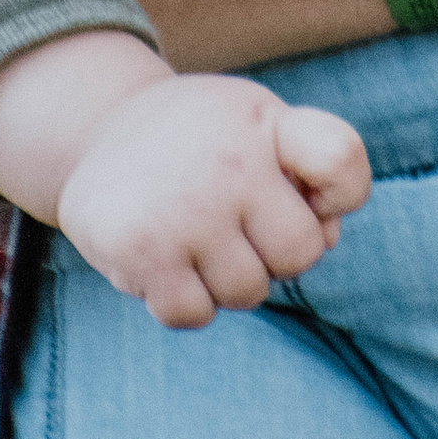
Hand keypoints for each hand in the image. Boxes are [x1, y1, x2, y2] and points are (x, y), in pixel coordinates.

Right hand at [57, 74, 368, 329]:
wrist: (96, 130)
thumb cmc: (200, 140)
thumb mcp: (258, 127)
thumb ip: (309, 177)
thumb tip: (326, 239)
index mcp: (265, 123)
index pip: (341, 160)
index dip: (341, 195)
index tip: (311, 198)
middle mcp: (229, 162)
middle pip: (301, 254)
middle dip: (275, 253)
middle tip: (235, 224)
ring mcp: (185, 209)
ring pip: (248, 293)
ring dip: (227, 281)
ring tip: (195, 237)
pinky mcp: (140, 250)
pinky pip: (194, 315)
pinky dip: (184, 302)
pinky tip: (165, 260)